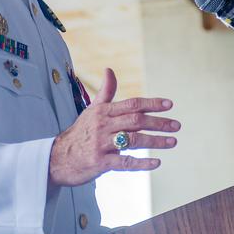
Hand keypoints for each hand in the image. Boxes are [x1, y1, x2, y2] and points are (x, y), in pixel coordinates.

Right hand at [48, 68, 179, 186]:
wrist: (57, 158)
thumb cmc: (80, 133)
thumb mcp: (91, 110)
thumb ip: (105, 92)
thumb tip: (109, 69)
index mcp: (103, 111)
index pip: (132, 104)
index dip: (152, 104)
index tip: (169, 105)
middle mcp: (103, 126)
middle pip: (136, 121)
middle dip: (158, 123)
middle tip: (176, 126)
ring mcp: (101, 144)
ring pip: (133, 140)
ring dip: (155, 141)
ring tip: (172, 142)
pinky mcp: (100, 163)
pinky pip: (124, 162)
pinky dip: (141, 163)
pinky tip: (156, 163)